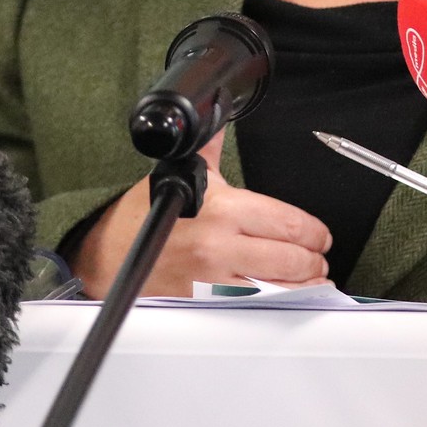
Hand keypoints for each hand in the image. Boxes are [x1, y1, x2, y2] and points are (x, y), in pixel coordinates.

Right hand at [68, 130, 333, 297]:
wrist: (107, 257)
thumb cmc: (141, 218)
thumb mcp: (182, 174)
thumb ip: (211, 150)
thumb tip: (219, 119)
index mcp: (222, 209)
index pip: (286, 222)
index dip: (312, 231)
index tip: (319, 235)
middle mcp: (221, 246)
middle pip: (290, 258)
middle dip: (313, 259)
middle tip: (319, 257)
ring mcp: (214, 279)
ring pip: (279, 288)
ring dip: (303, 285)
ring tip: (312, 279)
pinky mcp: (207, 303)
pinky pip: (255, 307)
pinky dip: (278, 302)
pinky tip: (287, 296)